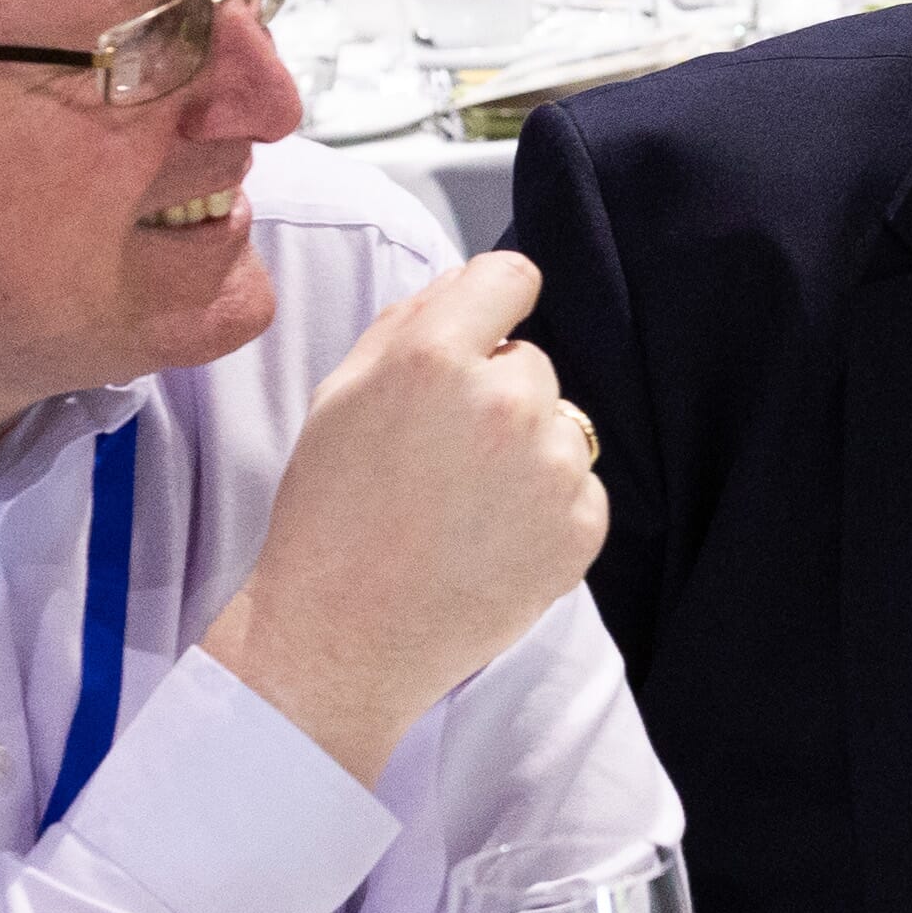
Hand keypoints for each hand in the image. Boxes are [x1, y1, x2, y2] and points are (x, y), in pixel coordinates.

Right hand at [201, 252, 609, 784]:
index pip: (511, 276)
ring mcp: (552, 466)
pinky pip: (578, 486)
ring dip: (525, 451)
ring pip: (558, 424)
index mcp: (435, 358)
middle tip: (441, 457)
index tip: (479, 335)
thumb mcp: (341, 395)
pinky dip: (547, 507)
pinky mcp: (583, 524)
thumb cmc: (329, 514)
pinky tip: (490, 539)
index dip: (492, 305)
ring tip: (463, 506)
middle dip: (495, 394)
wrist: (344, 635)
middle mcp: (507, 400)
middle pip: (530, 362)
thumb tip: (468, 281)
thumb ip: (409, 323)